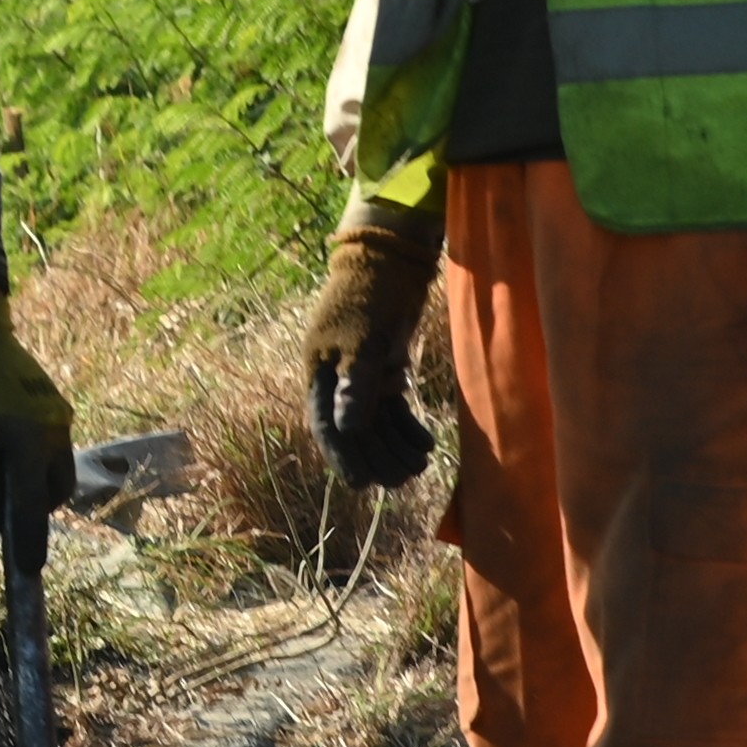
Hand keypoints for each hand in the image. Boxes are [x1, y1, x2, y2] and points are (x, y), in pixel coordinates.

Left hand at [0, 288, 75, 544]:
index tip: (28, 570)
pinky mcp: (57, 412)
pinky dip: (32, 464)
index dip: (28, 541)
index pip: (31, 507)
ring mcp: (60, 422)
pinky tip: (4, 451)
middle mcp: (55, 436)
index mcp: (30, 445)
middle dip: (28, 509)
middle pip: (51, 494)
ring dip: (31, 487)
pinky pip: (51, 452)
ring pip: (55, 475)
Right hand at [300, 192, 446, 489]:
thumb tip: (347, 430)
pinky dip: (407, 426)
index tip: (361, 485)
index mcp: (320, 373)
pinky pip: (393, 407)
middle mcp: (336, 378)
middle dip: (378, 456)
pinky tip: (426, 443)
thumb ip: (356, 387)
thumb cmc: (370, 297)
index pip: (327, 425)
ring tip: (421, 465)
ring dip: (396, 445)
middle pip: (354, 430)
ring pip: (376, 422)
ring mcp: (361, 374)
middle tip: (404, 479)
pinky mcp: (384, 367)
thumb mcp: (363, 342)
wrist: (389, 261)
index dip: (343, 457)